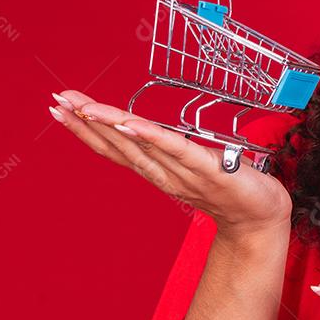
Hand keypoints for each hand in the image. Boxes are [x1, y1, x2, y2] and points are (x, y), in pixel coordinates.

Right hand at [49, 89, 291, 241]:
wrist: (261, 217)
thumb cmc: (231, 187)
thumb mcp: (194, 164)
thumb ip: (172, 151)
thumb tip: (150, 131)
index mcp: (159, 171)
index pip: (116, 148)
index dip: (88, 130)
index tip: (62, 109)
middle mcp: (164, 174)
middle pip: (118, 146)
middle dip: (86, 123)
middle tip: (57, 101)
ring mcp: (184, 173)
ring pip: (139, 147)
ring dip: (109, 125)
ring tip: (83, 107)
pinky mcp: (208, 169)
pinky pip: (176, 150)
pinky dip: (152, 137)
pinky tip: (130, 124)